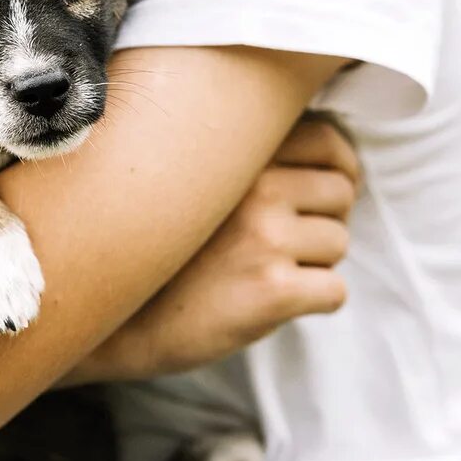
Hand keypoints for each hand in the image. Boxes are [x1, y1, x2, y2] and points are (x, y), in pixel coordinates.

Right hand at [61, 115, 359, 383]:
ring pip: (339, 242)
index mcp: (236, 155)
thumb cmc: (160, 253)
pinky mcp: (273, 289)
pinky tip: (270, 301)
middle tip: (286, 240)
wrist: (120, 322)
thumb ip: (246, 163)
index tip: (329, 188)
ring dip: (314, 262)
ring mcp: (265, 238)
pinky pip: (334, 291)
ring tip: (263, 270)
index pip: (324, 138)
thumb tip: (330, 161)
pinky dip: (313, 301)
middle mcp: (255, 187)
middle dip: (325, 218)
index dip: (340, 164)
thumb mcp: (195, 188)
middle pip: (340, 191)